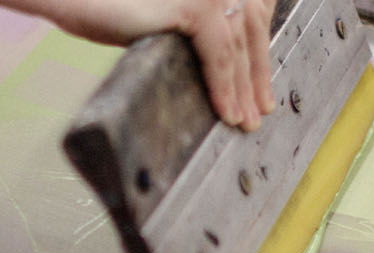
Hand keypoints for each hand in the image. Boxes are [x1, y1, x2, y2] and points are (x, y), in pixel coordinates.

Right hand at [0, 0, 276, 129]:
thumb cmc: (111, 5)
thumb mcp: (165, 16)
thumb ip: (192, 27)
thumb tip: (219, 64)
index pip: (250, 17)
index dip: (259, 55)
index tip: (262, 88)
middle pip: (249, 32)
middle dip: (256, 76)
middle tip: (257, 112)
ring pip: (238, 47)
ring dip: (242, 89)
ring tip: (241, 120)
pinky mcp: (196, 9)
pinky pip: (219, 55)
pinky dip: (224, 86)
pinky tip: (225, 109)